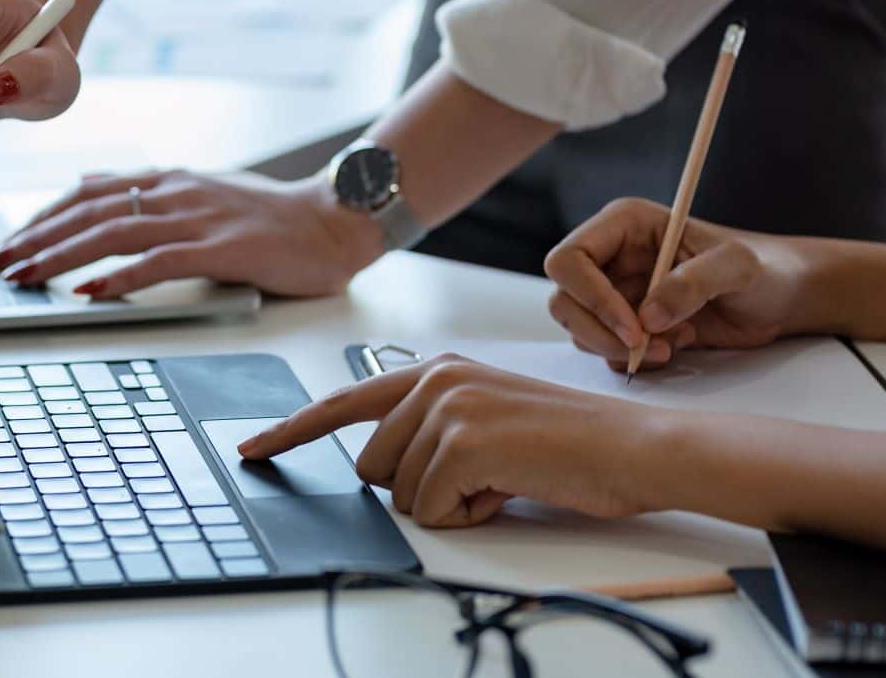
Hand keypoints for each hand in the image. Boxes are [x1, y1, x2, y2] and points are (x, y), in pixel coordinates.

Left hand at [0, 169, 383, 297]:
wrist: (334, 220)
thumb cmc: (271, 218)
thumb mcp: (202, 195)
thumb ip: (152, 196)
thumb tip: (96, 192)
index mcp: (168, 180)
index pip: (88, 193)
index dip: (42, 216)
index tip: (9, 240)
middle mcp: (174, 192)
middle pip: (87, 211)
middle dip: (35, 237)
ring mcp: (197, 218)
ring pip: (111, 232)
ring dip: (60, 256)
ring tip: (24, 277)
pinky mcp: (221, 249)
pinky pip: (158, 261)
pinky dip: (118, 276)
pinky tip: (88, 291)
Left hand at [238, 355, 669, 526]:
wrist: (633, 448)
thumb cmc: (569, 444)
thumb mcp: (486, 422)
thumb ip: (430, 432)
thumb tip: (385, 472)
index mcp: (435, 370)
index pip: (344, 401)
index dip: (292, 430)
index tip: (253, 448)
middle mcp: (433, 378)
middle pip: (371, 466)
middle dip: (418, 488)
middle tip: (483, 477)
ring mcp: (446, 406)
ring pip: (399, 492)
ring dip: (449, 503)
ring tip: (503, 478)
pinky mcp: (462, 441)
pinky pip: (430, 509)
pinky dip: (469, 515)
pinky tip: (509, 488)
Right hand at [544, 198, 810, 371]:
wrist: (783, 298)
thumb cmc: (765, 268)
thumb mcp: (739, 266)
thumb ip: (694, 283)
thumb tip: (647, 318)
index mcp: (624, 225)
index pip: (569, 259)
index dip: (590, 296)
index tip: (633, 328)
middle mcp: (611, 257)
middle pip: (564, 299)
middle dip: (599, 331)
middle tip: (646, 348)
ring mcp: (616, 291)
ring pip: (578, 328)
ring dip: (619, 348)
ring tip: (672, 346)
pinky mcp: (627, 323)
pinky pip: (604, 349)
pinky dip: (634, 360)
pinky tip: (675, 347)